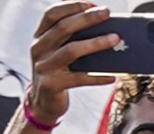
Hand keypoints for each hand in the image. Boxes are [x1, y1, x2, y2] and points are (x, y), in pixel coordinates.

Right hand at [28, 2, 118, 123]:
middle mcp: (38, 50)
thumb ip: (69, 38)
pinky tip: (111, 76)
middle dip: (87, 18)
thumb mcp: (56, 52)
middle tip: (107, 13)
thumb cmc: (56, 73)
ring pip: (71, 50)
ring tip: (115, 39)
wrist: (42, 104)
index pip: (52, 14)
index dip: (72, 5)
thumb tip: (102, 25)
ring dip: (95, 43)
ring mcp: (43, 68)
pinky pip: (79, 78)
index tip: (92, 3)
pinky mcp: (51, 85)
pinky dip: (97, 77)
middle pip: (63, 28)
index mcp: (39, 38)